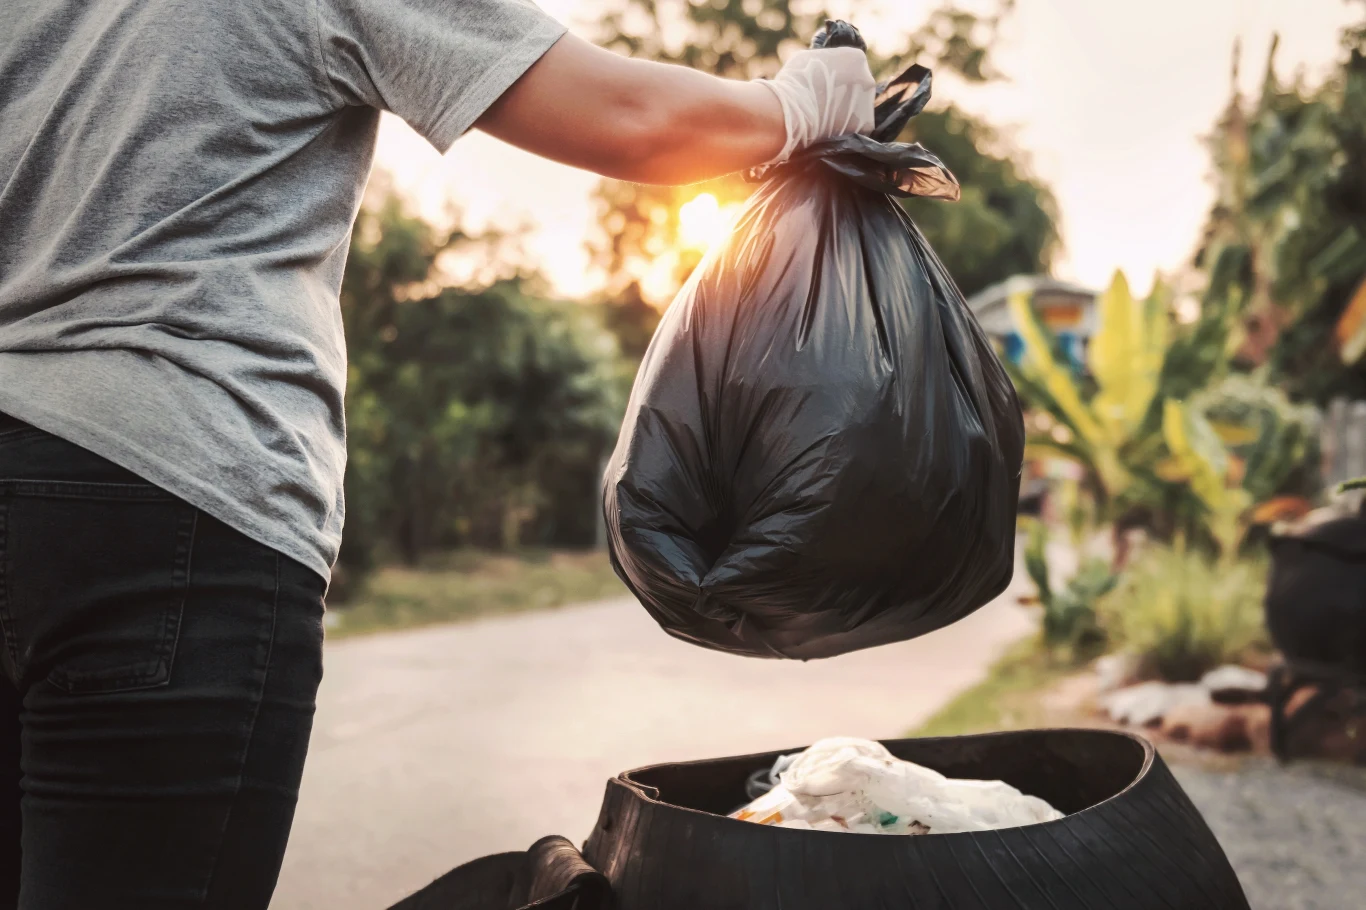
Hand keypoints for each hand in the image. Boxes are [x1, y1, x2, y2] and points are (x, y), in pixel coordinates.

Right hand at [757, 48, 876, 164]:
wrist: (792, 112)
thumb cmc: (795, 82)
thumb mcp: (807, 59)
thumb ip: (823, 60)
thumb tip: (824, 65)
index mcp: (856, 57)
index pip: (852, 66)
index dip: (837, 77)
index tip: (825, 86)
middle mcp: (868, 78)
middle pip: (859, 87)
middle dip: (844, 94)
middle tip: (825, 104)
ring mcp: (869, 102)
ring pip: (859, 108)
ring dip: (846, 113)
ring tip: (825, 118)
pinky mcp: (865, 125)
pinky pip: (857, 127)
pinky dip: (846, 129)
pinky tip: (830, 130)